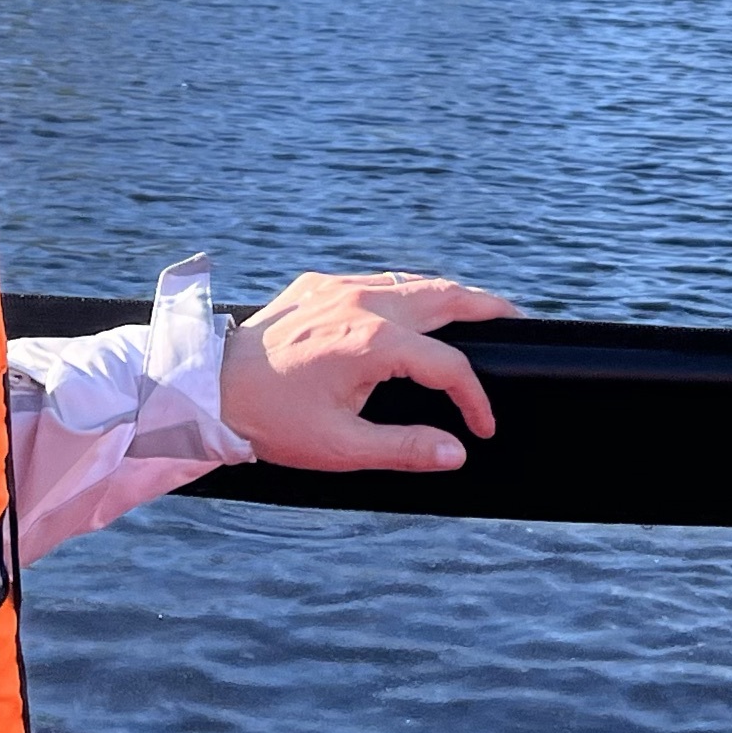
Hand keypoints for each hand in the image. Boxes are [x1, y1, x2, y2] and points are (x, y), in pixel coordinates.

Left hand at [218, 270, 519, 472]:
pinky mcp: (319, 282)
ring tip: (478, 315)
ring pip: (413, 280)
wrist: (210, 388)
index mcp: (374, 341)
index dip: (476, 398)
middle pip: (446, 294)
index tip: (484, 428)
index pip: (449, 365)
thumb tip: (459, 453)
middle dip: (488, 309)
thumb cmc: (274, 423)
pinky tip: (416, 312)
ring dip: (449, 296)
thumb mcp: (342, 448)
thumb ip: (406, 449)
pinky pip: (378, 279)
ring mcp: (339, 284)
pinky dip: (409, 292)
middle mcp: (362, 300)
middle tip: (520, 324)